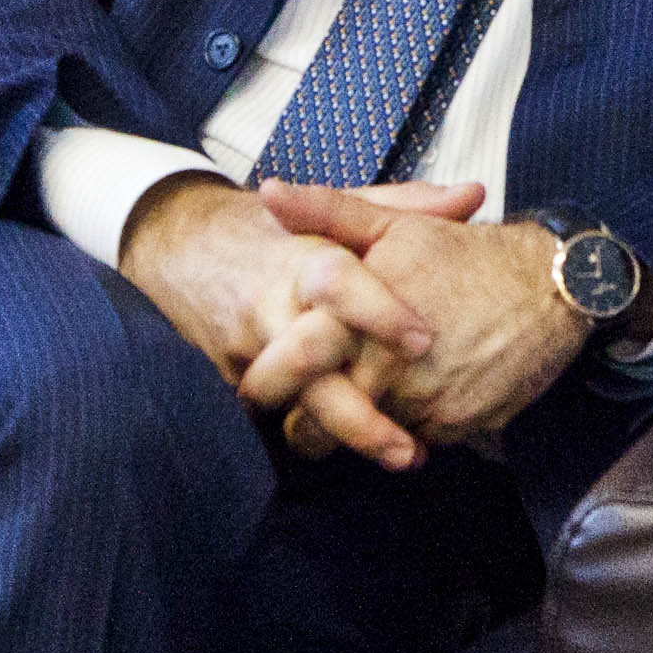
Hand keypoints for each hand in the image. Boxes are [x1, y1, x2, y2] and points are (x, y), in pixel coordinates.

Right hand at [117, 174, 447, 472]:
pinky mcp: (229, 377)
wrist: (178, 243)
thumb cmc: (275, 229)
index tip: (424, 340)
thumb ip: (405, 205)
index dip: (378, 310)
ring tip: (400, 457)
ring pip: (287, 403)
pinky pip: (273, 414)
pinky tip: (355, 455)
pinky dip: (312, 436)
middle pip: (306, 365)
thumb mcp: (335, 210)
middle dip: (356, 413)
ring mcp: (245, 348)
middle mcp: (270, 307)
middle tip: (410, 448)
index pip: (337, 283)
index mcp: (300, 258)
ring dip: (339, 438)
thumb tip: (474, 194)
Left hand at [247, 185, 595, 456]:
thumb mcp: (395, 225)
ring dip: (363, 428)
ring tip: (368, 402)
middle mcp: (386, 366)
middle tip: (305, 417)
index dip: (269, 384)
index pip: (293, 370)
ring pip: (368, 436)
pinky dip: (410, 427)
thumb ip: (327, 214)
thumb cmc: (467, 254)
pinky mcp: (455, 425)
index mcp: (357, 317)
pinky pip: (414, 439)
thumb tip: (270, 193)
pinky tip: (418, 397)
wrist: (552, 287)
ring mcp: (423, 400)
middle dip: (309, 423)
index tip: (260, 390)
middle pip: (322, 420)